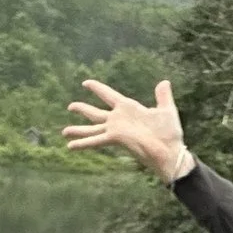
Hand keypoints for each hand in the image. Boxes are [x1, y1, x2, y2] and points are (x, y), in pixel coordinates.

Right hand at [63, 77, 189, 180]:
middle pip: (95, 112)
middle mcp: (119, 118)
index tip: (86, 83)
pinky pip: (94, 140)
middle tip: (70, 106)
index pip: (108, 95)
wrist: (169, 150)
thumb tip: (164, 82)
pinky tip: (69, 146)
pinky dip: (82, 143)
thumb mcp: (166, 110)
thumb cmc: (169, 133)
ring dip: (77, 129)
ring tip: (63, 132)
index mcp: (129, 108)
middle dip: (83, 109)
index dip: (97, 88)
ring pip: (91, 127)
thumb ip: (162, 96)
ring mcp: (115, 129)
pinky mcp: (114, 138)